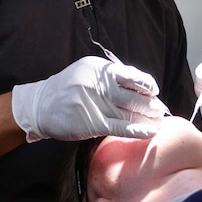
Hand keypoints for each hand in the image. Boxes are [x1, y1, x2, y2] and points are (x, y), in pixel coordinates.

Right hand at [11, 56, 167, 141]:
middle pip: (133, 95)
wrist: (41, 105)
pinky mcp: (93, 123)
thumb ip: (111, 75)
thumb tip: (140, 86)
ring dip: (148, 118)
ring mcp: (96, 104)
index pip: (131, 75)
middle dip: (150, 104)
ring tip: (159, 121)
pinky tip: (150, 132)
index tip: (154, 91)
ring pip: (129, 112)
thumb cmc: (68, 88)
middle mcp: (99, 84)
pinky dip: (138, 130)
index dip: (146, 84)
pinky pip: (120, 127)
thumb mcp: (87, 71)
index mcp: (100, 69)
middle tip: (160, 109)